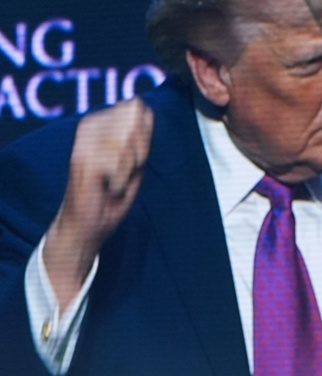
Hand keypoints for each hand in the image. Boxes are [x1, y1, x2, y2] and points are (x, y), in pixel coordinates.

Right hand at [43, 98, 153, 309]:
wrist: (90, 225)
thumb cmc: (112, 196)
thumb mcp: (134, 164)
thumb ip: (141, 136)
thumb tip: (144, 106)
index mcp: (101, 125)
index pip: (133, 111)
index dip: (144, 135)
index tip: (138, 158)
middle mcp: (89, 129)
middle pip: (131, 125)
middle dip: (138, 151)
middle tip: (126, 172)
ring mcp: (84, 143)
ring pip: (126, 143)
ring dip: (129, 168)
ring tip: (117, 181)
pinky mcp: (81, 160)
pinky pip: (117, 160)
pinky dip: (121, 178)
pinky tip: (111, 187)